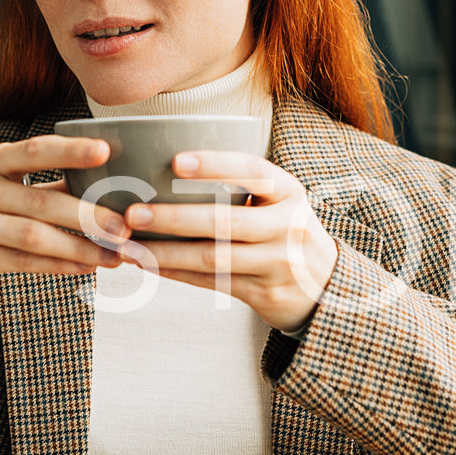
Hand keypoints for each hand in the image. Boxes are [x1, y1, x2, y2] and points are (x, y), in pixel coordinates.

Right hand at [0, 136, 130, 299]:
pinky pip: (21, 261)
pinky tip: (85, 267)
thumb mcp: (1, 188)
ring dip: (79, 247)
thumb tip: (108, 185)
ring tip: (113, 255)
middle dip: (87, 215)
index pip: (33, 151)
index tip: (106, 151)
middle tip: (124, 227)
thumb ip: (46, 186)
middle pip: (40, 201)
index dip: (70, 151)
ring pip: (33, 236)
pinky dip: (58, 265)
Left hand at [118, 151, 337, 331]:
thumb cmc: (285, 231)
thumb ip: (242, 186)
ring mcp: (277, 263)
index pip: (253, 172)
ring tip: (129, 245)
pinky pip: (211, 282)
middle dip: (174, 218)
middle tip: (133, 212)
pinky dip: (176, 273)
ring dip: (166, 252)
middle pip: (225, 221)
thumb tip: (166, 167)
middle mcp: (287, 226)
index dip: (215, 165)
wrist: (325, 286)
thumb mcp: (279, 201)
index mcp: (289, 192)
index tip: (176, 161)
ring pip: (213, 258)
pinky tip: (149, 263)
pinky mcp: (264, 293)